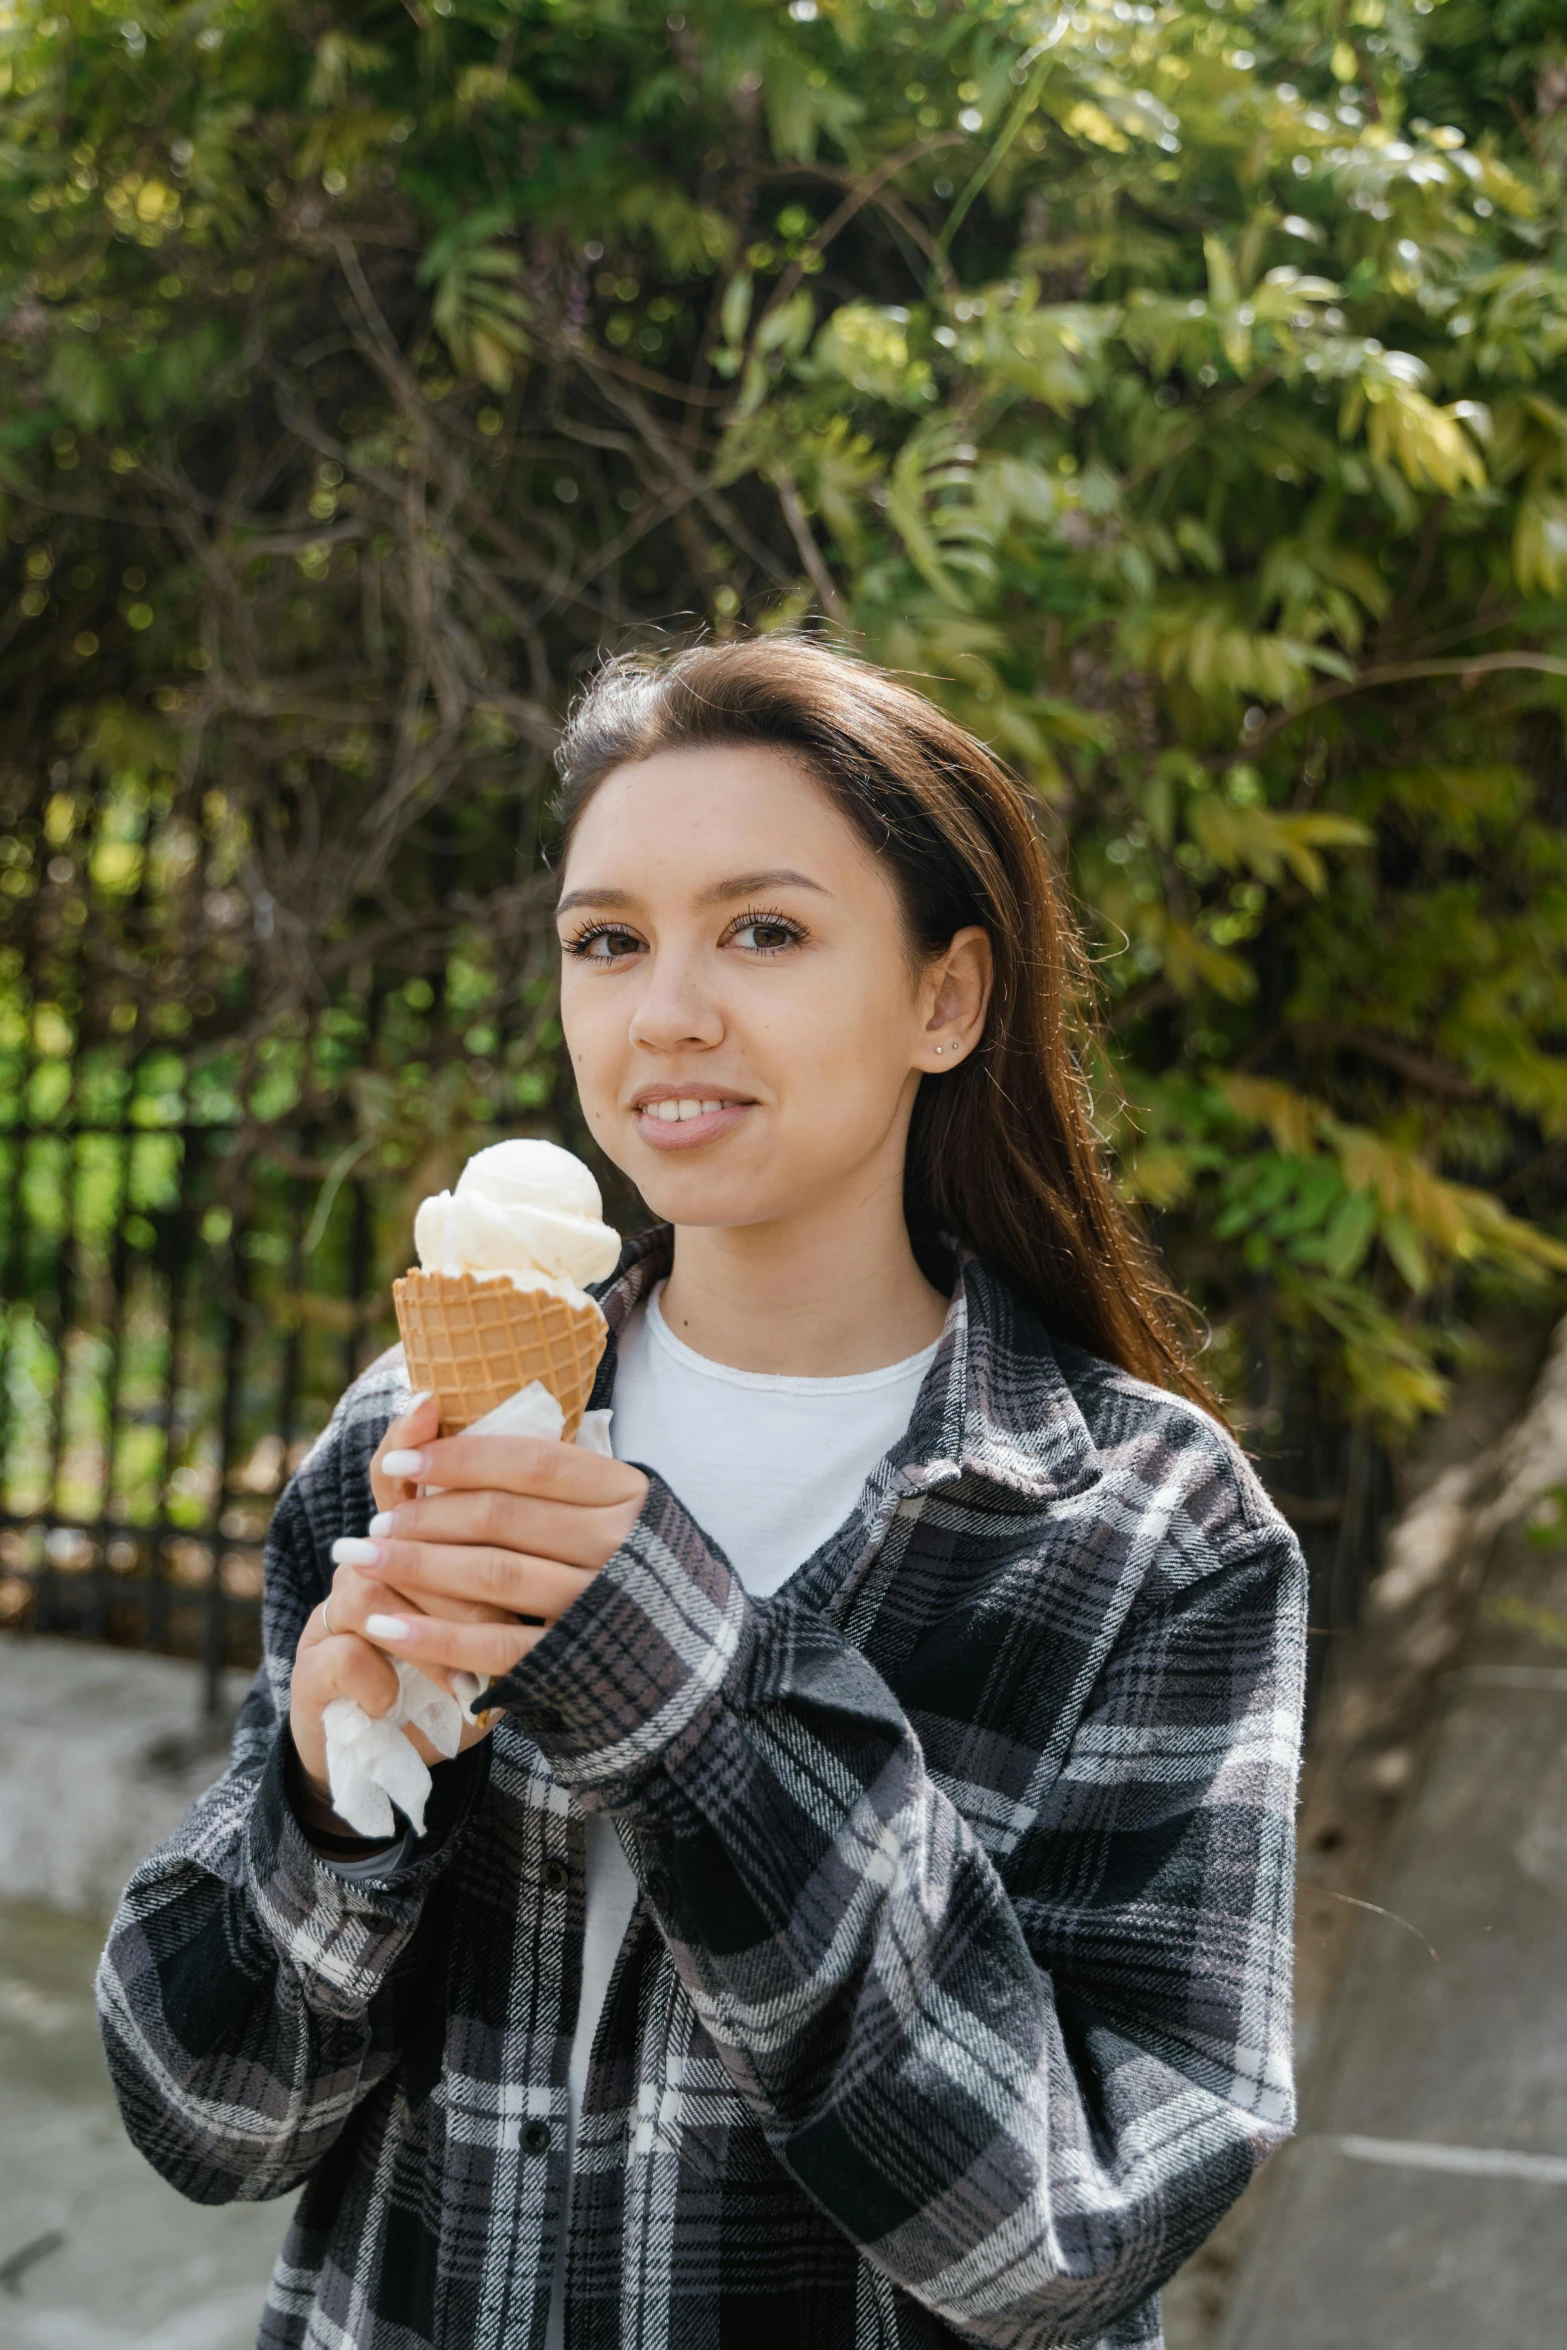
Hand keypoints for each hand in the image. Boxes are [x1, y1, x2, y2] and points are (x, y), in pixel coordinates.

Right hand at [287, 1392, 515, 1808]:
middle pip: (399, 1539)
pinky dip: (385, 1680)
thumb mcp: (481, 1621)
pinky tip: (405, 1701)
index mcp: (398, 1552)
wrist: (370, 1756)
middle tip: (508, 1611)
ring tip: (469, 1670)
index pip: (405, 1482)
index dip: (416, 1442)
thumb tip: (560, 1496)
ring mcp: (329, 1621)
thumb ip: (502, 1562)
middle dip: (455, 1574)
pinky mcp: (310, 1675)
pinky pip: (348, 1657)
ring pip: (371, 1595)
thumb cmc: (448, 1678)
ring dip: (428, 1631)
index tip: (438, 1403)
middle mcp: (358, 1574)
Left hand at [334, 1423, 648, 1684]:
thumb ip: (554, 1479)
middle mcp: (618, 1543)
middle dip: (424, 1515)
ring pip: (495, 1575)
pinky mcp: (576, 1659)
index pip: (532, 1462)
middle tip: (370, 1522)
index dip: (460, 1457)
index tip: (399, 1462)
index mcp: (626, 1492)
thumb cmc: (631, 1565)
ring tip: (363, 1558)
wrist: (687, 1658)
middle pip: (503, 1517)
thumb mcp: (612, 1507)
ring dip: (418, 1565)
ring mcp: (599, 1603)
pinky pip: (496, 1644)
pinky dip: (435, 1636)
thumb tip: (460, 1432)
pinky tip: (384, 1624)